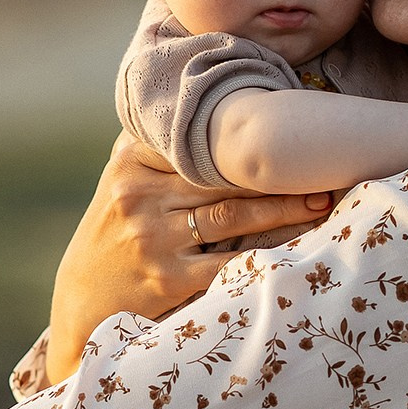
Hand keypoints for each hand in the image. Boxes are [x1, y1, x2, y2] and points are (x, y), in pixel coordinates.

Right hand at [41, 136, 335, 385]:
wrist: (83, 303)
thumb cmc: (116, 234)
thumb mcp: (123, 182)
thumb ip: (161, 149)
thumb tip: (218, 106)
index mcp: (130, 162)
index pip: (196, 140)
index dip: (244, 133)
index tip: (288, 124)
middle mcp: (138, 195)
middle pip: (221, 175)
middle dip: (274, 169)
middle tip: (324, 162)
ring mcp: (152, 238)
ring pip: (233, 214)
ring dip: (284, 207)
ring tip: (322, 198)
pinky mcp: (167, 279)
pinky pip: (229, 262)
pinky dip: (267, 254)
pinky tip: (298, 247)